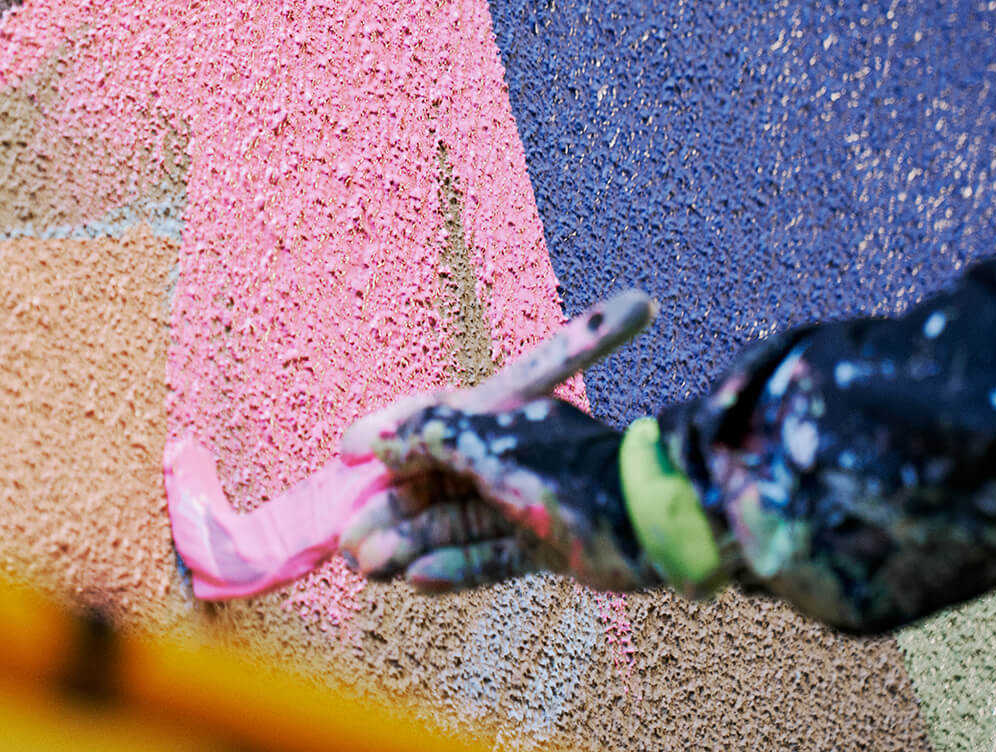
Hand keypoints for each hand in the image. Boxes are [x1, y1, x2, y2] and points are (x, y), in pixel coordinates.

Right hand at [339, 394, 656, 593]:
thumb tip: (379, 444)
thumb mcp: (491, 446)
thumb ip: (432, 438)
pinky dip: (452, 568)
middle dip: (392, 508)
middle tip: (351, 538)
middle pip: (436, 482)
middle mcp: (508, 458)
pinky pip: (486, 558)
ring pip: (455, 523)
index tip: (347, 455)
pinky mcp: (541, 547)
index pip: (431, 418)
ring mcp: (525, 503)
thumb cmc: (569, 472)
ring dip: (412, 542)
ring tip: (372, 564)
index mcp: (500, 418)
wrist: (648, 520)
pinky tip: (416, 578)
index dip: (388, 433)